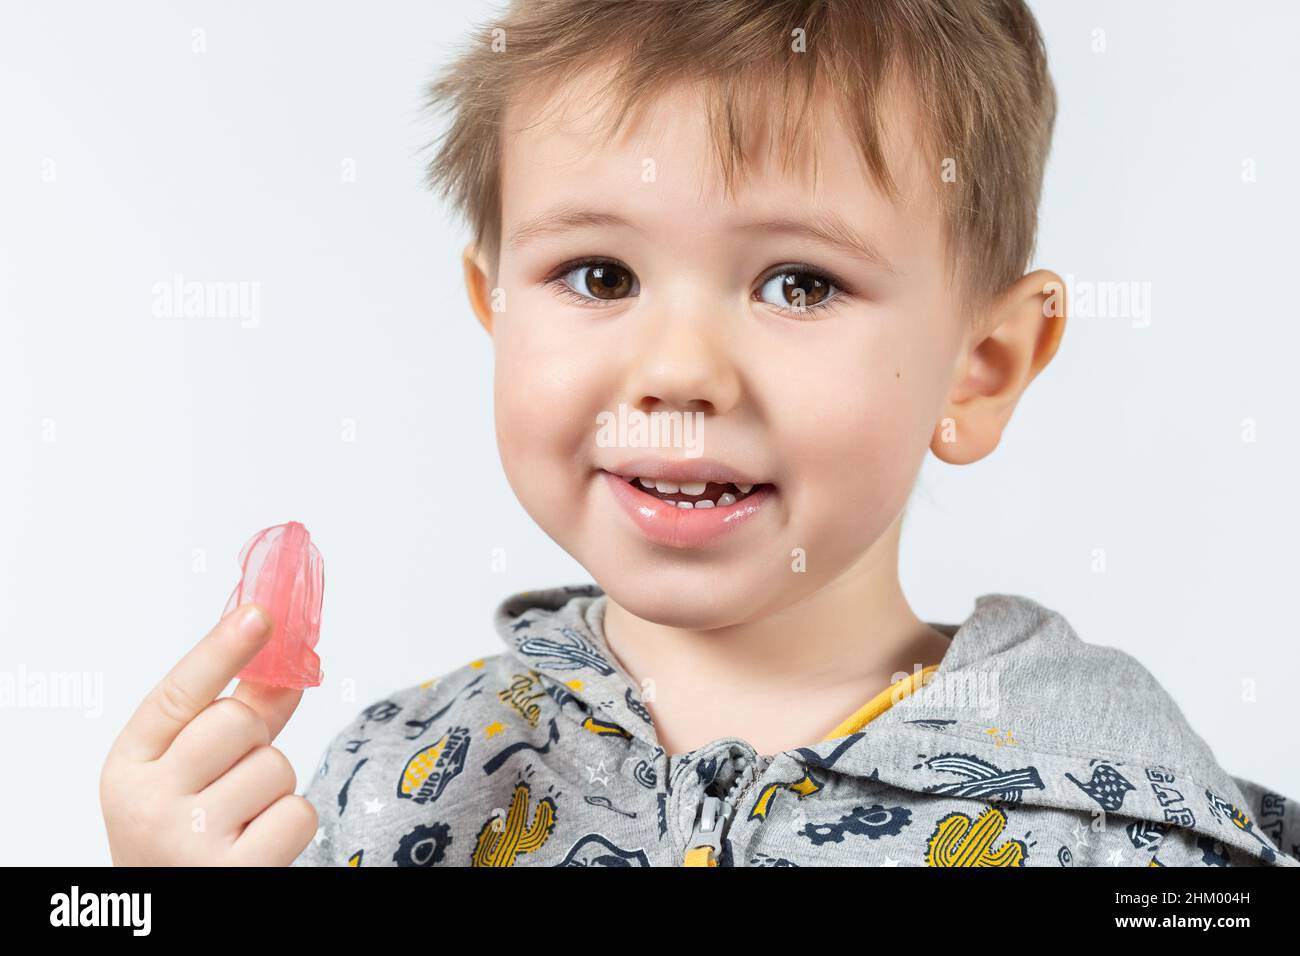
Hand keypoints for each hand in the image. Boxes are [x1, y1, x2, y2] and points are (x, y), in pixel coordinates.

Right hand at [99, 604, 317, 864]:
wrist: (171, 911)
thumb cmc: (185, 835)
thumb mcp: (187, 775)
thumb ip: (233, 717)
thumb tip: (287, 665)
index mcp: (128, 768)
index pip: (178, 694)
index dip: (222, 649)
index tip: (260, 614)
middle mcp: (146, 803)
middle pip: (237, 722)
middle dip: (256, 741)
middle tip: (234, 779)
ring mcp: (186, 841)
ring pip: (275, 767)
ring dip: (275, 789)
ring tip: (242, 822)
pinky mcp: (234, 874)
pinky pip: (297, 813)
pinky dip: (290, 826)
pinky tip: (259, 846)